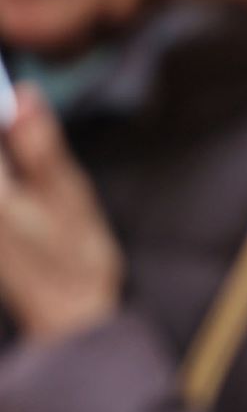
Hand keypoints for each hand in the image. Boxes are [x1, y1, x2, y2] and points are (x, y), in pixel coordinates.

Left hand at [0, 88, 121, 341]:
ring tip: (24, 140)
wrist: (68, 319)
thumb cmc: (74, 261)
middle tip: (21, 110)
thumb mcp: (69, 197)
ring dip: (6, 151)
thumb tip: (24, 96)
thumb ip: (41, 146)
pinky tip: (18, 167)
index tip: (17, 92)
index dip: (4, 108)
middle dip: (6, 133)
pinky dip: (7, 169)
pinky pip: (0, 186)